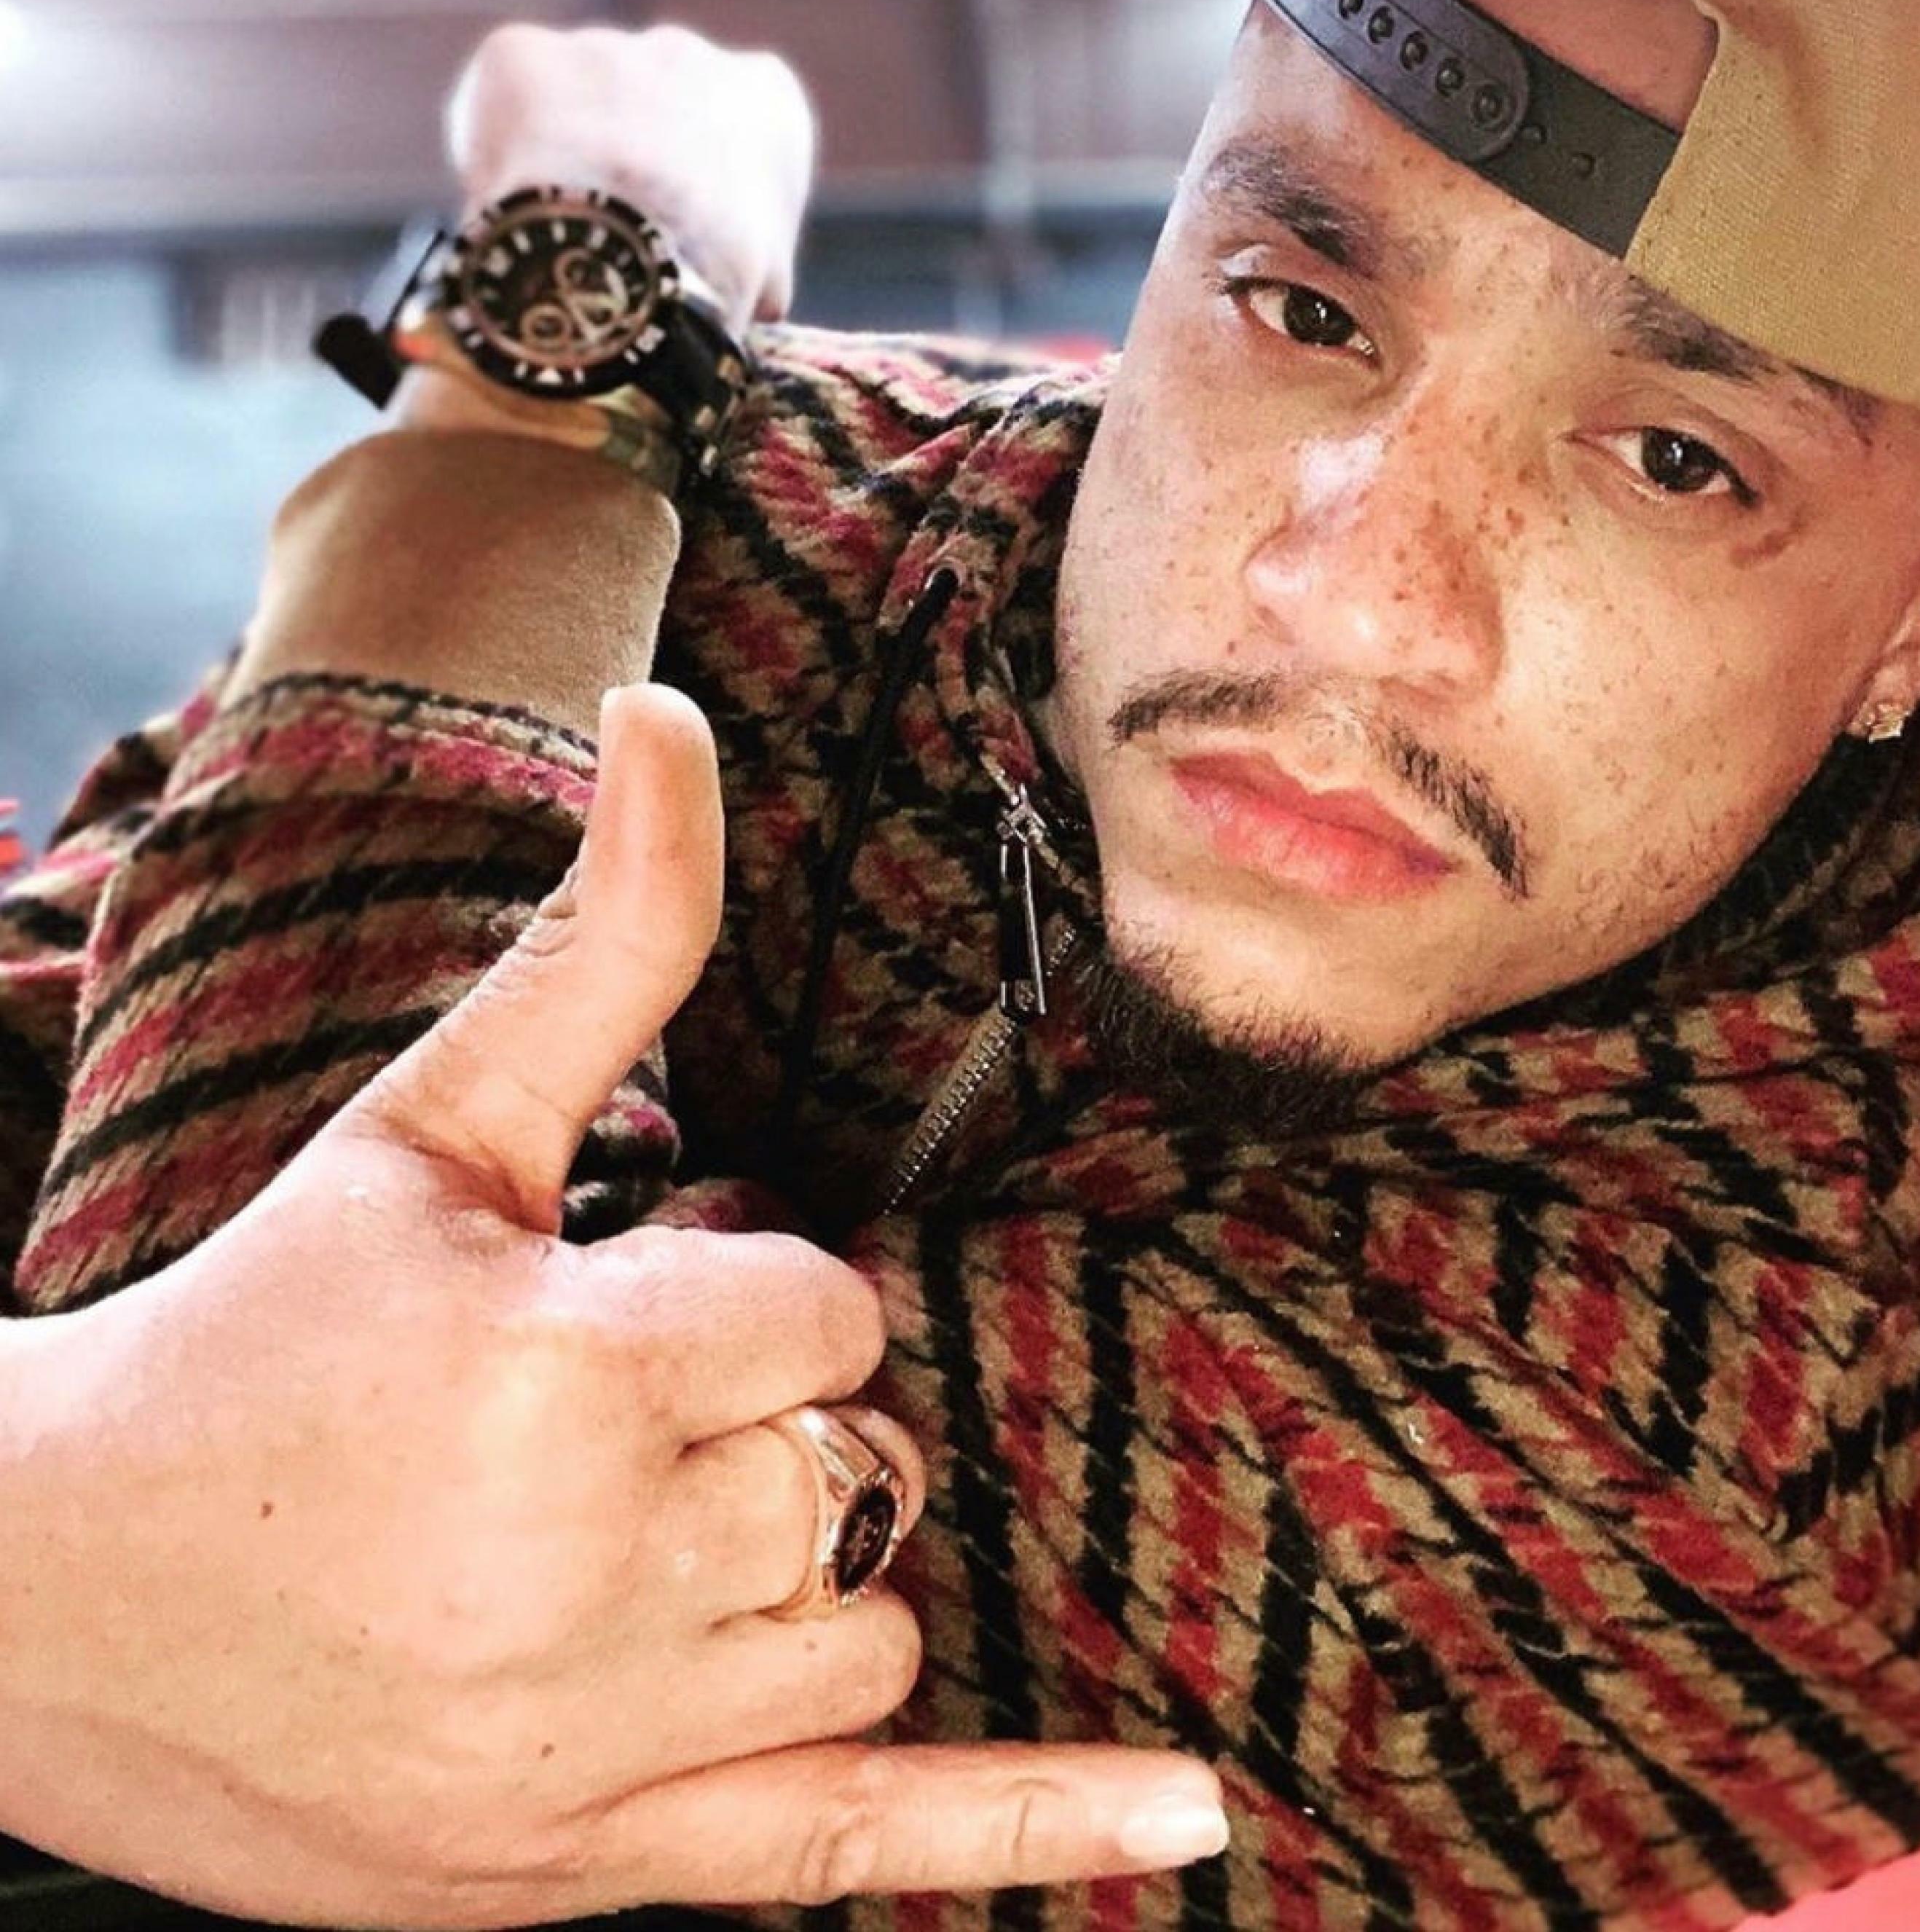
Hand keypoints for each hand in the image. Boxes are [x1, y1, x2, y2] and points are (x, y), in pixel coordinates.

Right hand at [0, 686, 1224, 1927]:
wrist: (42, 1599)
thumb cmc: (252, 1332)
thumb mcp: (432, 1124)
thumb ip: (607, 937)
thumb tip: (672, 713)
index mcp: (562, 1373)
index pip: (833, 1308)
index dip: (753, 1289)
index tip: (636, 1303)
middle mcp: (595, 1572)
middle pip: (863, 1464)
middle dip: (776, 1420)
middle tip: (615, 1420)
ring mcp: (598, 1743)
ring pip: (875, 1617)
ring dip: (808, 1561)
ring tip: (639, 1531)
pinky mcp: (588, 1861)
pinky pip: (857, 1851)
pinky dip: (1035, 1831)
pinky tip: (1193, 1819)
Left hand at [444, 22, 816, 331]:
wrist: (633, 256)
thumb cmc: (716, 280)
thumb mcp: (767, 278)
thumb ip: (758, 261)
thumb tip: (757, 299)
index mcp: (765, 96)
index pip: (736, 134)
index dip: (704, 190)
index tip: (683, 234)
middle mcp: (687, 51)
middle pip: (649, 106)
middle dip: (630, 159)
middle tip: (612, 232)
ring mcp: (601, 45)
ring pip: (572, 105)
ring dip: (565, 156)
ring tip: (557, 232)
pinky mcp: (520, 53)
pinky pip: (502, 108)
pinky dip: (500, 154)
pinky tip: (509, 211)